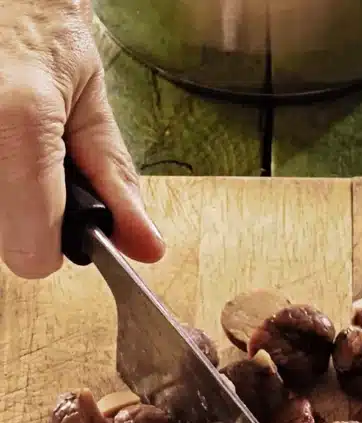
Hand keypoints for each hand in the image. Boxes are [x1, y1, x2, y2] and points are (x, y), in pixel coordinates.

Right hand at [0, 0, 163, 277]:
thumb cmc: (41, 33)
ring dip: (10, 197)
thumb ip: (118, 184)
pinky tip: (3, 142)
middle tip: (37, 159)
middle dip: (31, 214)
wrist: (3, 0)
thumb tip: (146, 247)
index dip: (57, 241)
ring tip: (16, 141)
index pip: (34, 256)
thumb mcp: (93, 108)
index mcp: (17, 126)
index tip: (66, 211)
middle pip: (7, 245)